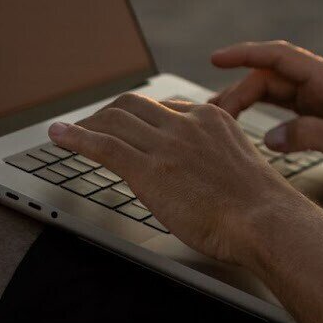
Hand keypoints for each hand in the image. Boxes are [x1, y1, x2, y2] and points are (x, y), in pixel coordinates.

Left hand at [48, 94, 283, 263]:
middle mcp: (185, 123)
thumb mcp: (236, 161)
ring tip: (70, 130)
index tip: (128, 123)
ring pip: (115, 119)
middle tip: (93, 124)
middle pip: (133, 104)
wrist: (263, 218)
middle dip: (109, 112)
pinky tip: (59, 135)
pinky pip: (103, 144)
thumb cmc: (256, 204)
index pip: (163, 105)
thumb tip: (198, 165)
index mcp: (209, 117)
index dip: (139, 115)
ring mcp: (165, 144)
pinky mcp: (148, 168)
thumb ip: (213, 152)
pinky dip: (76, 137)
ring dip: (87, 123)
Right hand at [210, 41, 322, 204]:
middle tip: (211, 114)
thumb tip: (267, 137)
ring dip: (249, 101)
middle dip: (239, 89)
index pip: (279, 57)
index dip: (245, 54)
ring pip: (277, 94)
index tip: (215, 58)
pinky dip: (265, 116)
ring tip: (220, 118)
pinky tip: (249, 128)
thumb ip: (305, 135)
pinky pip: (287, 112)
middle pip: (272, 77)